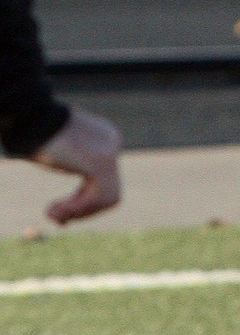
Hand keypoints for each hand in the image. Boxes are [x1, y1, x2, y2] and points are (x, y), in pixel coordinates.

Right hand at [30, 109, 121, 224]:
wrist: (32, 119)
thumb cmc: (38, 135)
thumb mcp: (61, 156)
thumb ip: (72, 172)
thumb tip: (71, 205)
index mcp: (104, 139)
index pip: (102, 180)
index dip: (81, 201)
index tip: (57, 207)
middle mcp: (112, 143)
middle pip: (109, 191)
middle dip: (82, 210)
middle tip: (55, 215)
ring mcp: (109, 152)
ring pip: (107, 198)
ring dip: (78, 213)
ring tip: (52, 211)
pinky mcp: (101, 161)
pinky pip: (99, 197)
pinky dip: (77, 210)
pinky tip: (56, 209)